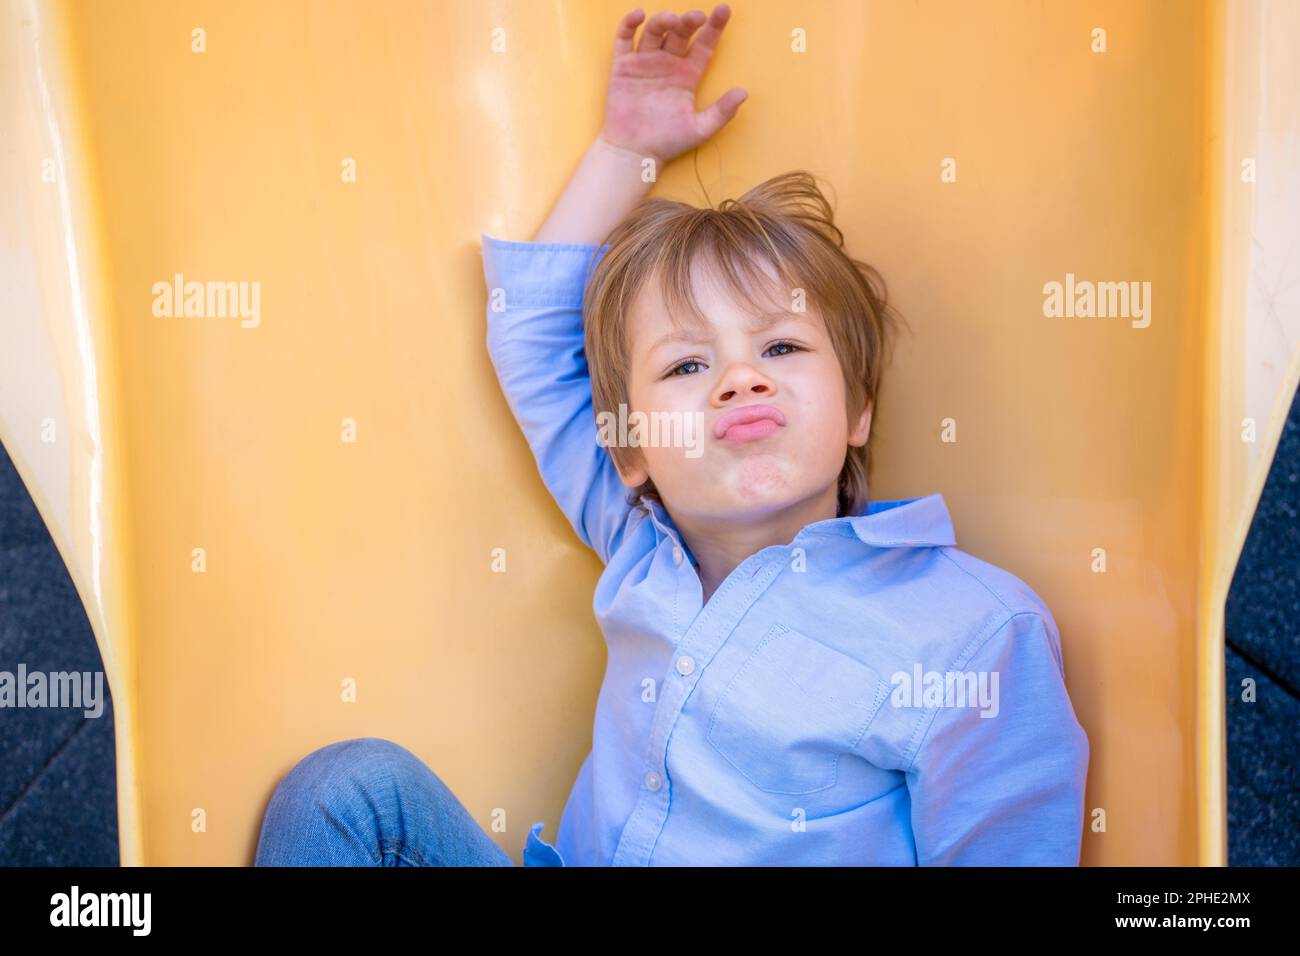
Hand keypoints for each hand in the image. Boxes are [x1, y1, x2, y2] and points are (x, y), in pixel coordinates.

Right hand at [600, 5, 747, 166]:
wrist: (635, 154)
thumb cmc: (667, 143)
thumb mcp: (700, 129)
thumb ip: (723, 112)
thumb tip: (744, 93)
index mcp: (688, 75)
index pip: (704, 45)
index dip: (714, 27)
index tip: (724, 10)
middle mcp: (668, 64)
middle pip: (680, 33)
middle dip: (688, 22)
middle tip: (696, 17)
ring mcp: (645, 63)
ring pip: (655, 31)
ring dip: (663, 20)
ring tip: (671, 20)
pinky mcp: (623, 66)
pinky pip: (625, 39)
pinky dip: (630, 24)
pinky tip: (639, 14)